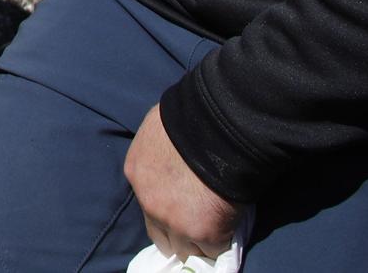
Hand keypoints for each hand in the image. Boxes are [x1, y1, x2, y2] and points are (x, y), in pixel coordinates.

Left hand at [125, 105, 239, 259]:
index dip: (167, 211)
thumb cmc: (193, 118)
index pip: (147, 206)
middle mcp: (148, 202)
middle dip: (178, 234)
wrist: (218, 128)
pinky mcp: (203, 232)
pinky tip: (231, 226)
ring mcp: (174, 221)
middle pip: (160, 236)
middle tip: (198, 226)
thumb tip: (174, 160)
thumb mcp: (161, 130)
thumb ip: (161, 152)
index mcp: (136, 173)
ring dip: (200, 242)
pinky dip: (223, 241)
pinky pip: (213, 249)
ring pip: (185, 249)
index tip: (182, 209)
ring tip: (216, 228)